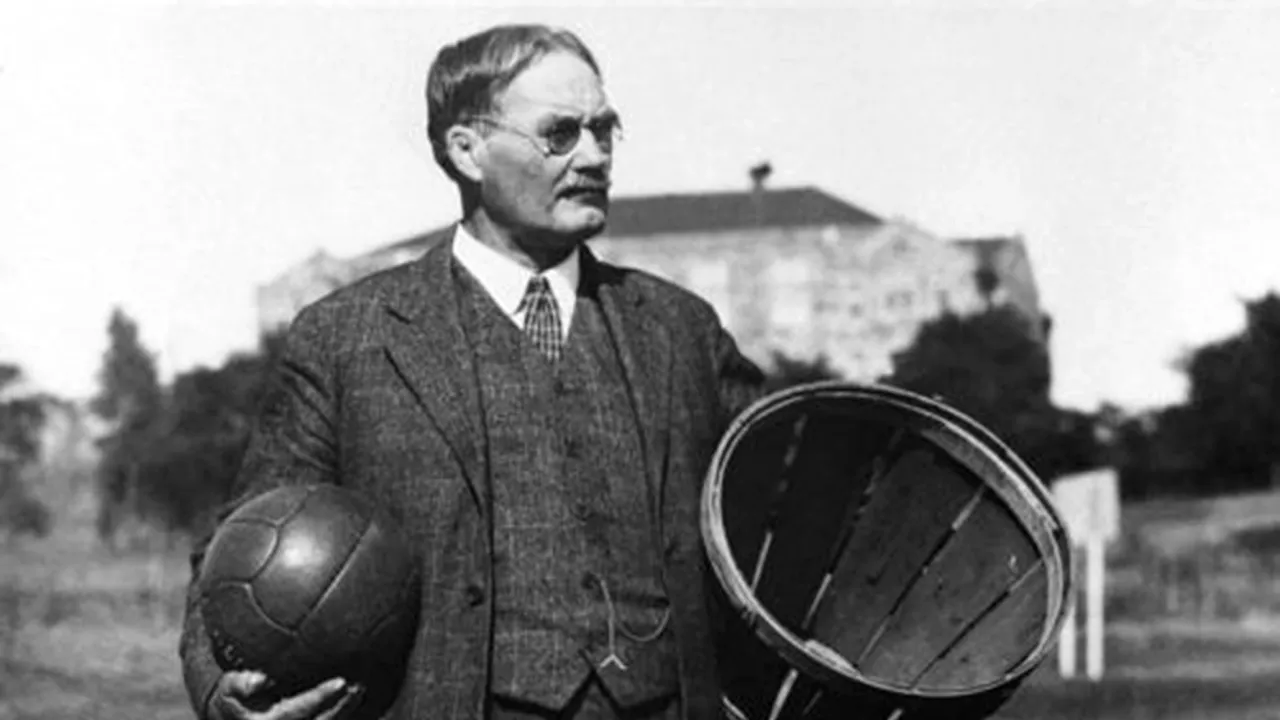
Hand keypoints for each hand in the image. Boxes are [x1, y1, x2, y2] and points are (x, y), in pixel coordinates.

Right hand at [209, 671, 363, 719]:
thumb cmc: (230, 701)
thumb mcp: (226, 691)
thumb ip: (239, 684)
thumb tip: (260, 680)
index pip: (299, 709)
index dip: (321, 696)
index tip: (341, 682)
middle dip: (342, 706)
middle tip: (359, 687)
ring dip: (344, 711)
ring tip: (359, 692)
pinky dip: (338, 715)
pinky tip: (350, 701)